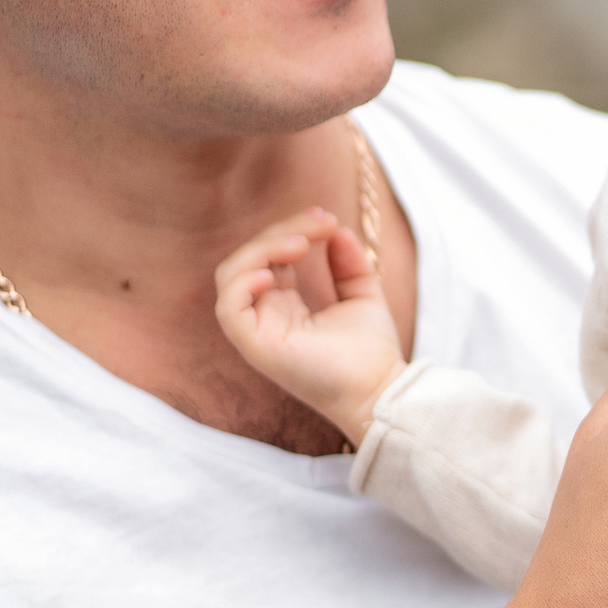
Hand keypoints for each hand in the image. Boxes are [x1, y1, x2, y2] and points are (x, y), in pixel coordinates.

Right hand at [215, 208, 403, 443]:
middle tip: (321, 221)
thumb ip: (348, 263)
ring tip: (300, 242)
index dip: (291, 229)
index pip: (269, 256)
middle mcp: (265, 316)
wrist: (379, 388)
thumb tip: (337, 230)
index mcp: (284, 305)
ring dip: (262, 249)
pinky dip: (243, 283)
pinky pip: (228, 309)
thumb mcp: (363, 293)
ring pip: (232, 277)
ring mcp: (257, 332)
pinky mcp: (256, 347)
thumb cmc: (370, 351)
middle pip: (249, 259)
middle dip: (280, 231)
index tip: (327, 219)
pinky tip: (274, 273)